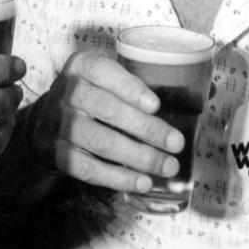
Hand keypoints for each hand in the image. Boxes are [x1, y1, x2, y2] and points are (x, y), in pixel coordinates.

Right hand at [27, 51, 184, 193]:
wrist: (45, 123)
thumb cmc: (91, 98)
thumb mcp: (107, 80)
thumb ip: (145, 83)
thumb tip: (204, 94)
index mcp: (82, 66)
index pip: (103, 71)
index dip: (130, 88)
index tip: (156, 105)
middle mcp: (65, 91)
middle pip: (107, 110)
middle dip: (145, 129)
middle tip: (176, 144)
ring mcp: (57, 123)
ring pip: (100, 141)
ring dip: (137, 156)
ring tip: (167, 167)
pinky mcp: (54, 152)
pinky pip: (87, 167)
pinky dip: (116, 177)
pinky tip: (141, 182)